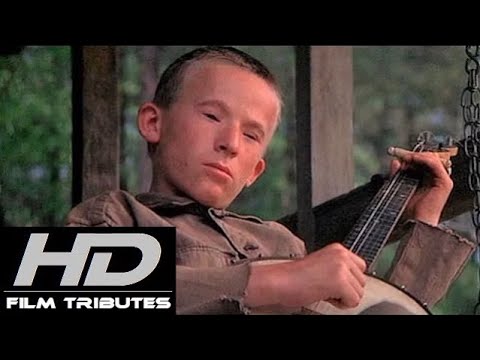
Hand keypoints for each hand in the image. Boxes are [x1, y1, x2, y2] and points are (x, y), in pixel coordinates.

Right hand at [245, 243, 366, 309]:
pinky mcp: (340, 282)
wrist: (281, 281)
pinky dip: (341, 304)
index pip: (361, 267)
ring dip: (343, 296)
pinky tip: (325, 295)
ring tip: (324, 290)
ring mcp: (342, 268)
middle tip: (326, 287)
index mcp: (338, 249)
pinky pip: (353, 301)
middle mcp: (342, 255)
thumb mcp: (322, 264)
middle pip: (362, 281)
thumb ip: (339, 266)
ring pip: (359, 293)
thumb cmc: (295, 276)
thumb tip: (353, 279)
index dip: (349, 279)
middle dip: (346, 288)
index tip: (333, 282)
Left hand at [389, 151, 452, 225]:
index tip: (396, 154)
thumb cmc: (408, 209)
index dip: (409, 156)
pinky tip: (412, 159)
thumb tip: (395, 161)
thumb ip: (397, 174)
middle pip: (427, 158)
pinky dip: (423, 159)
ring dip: (417, 156)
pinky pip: (435, 164)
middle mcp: (436, 179)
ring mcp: (442, 180)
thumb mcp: (399, 186)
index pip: (421, 161)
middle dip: (412, 155)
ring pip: (432, 159)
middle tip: (400, 156)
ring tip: (405, 158)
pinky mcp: (445, 183)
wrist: (415, 222)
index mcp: (427, 179)